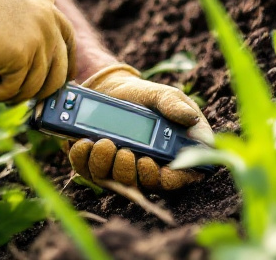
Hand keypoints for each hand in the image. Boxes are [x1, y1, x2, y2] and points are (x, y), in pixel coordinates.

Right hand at [0, 0, 75, 102]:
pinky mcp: (22, 56)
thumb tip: (32, 61)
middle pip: (60, 65)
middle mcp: (46, 15)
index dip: (64, 61)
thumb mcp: (2, 5)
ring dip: (16, 93)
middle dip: (44, 87)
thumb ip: (23, 23)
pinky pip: (17, 89)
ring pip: (39, 84)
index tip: (58, 78)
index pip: (66, 36)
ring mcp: (38, 36)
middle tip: (24, 96)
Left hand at [66, 63, 211, 190]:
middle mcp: (147, 168)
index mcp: (172, 156)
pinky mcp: (97, 164)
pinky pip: (87, 170)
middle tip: (126, 153)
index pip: (176, 179)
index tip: (156, 166)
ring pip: (113, 181)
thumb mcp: (163, 96)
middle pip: (142, 185)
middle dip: (132, 172)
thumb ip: (175, 106)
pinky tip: (85, 143)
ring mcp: (120, 169)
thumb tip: (190, 119)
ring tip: (104, 143)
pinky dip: (84, 158)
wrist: (113, 89)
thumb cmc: (146, 97)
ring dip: (107, 165)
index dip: (168, 180)